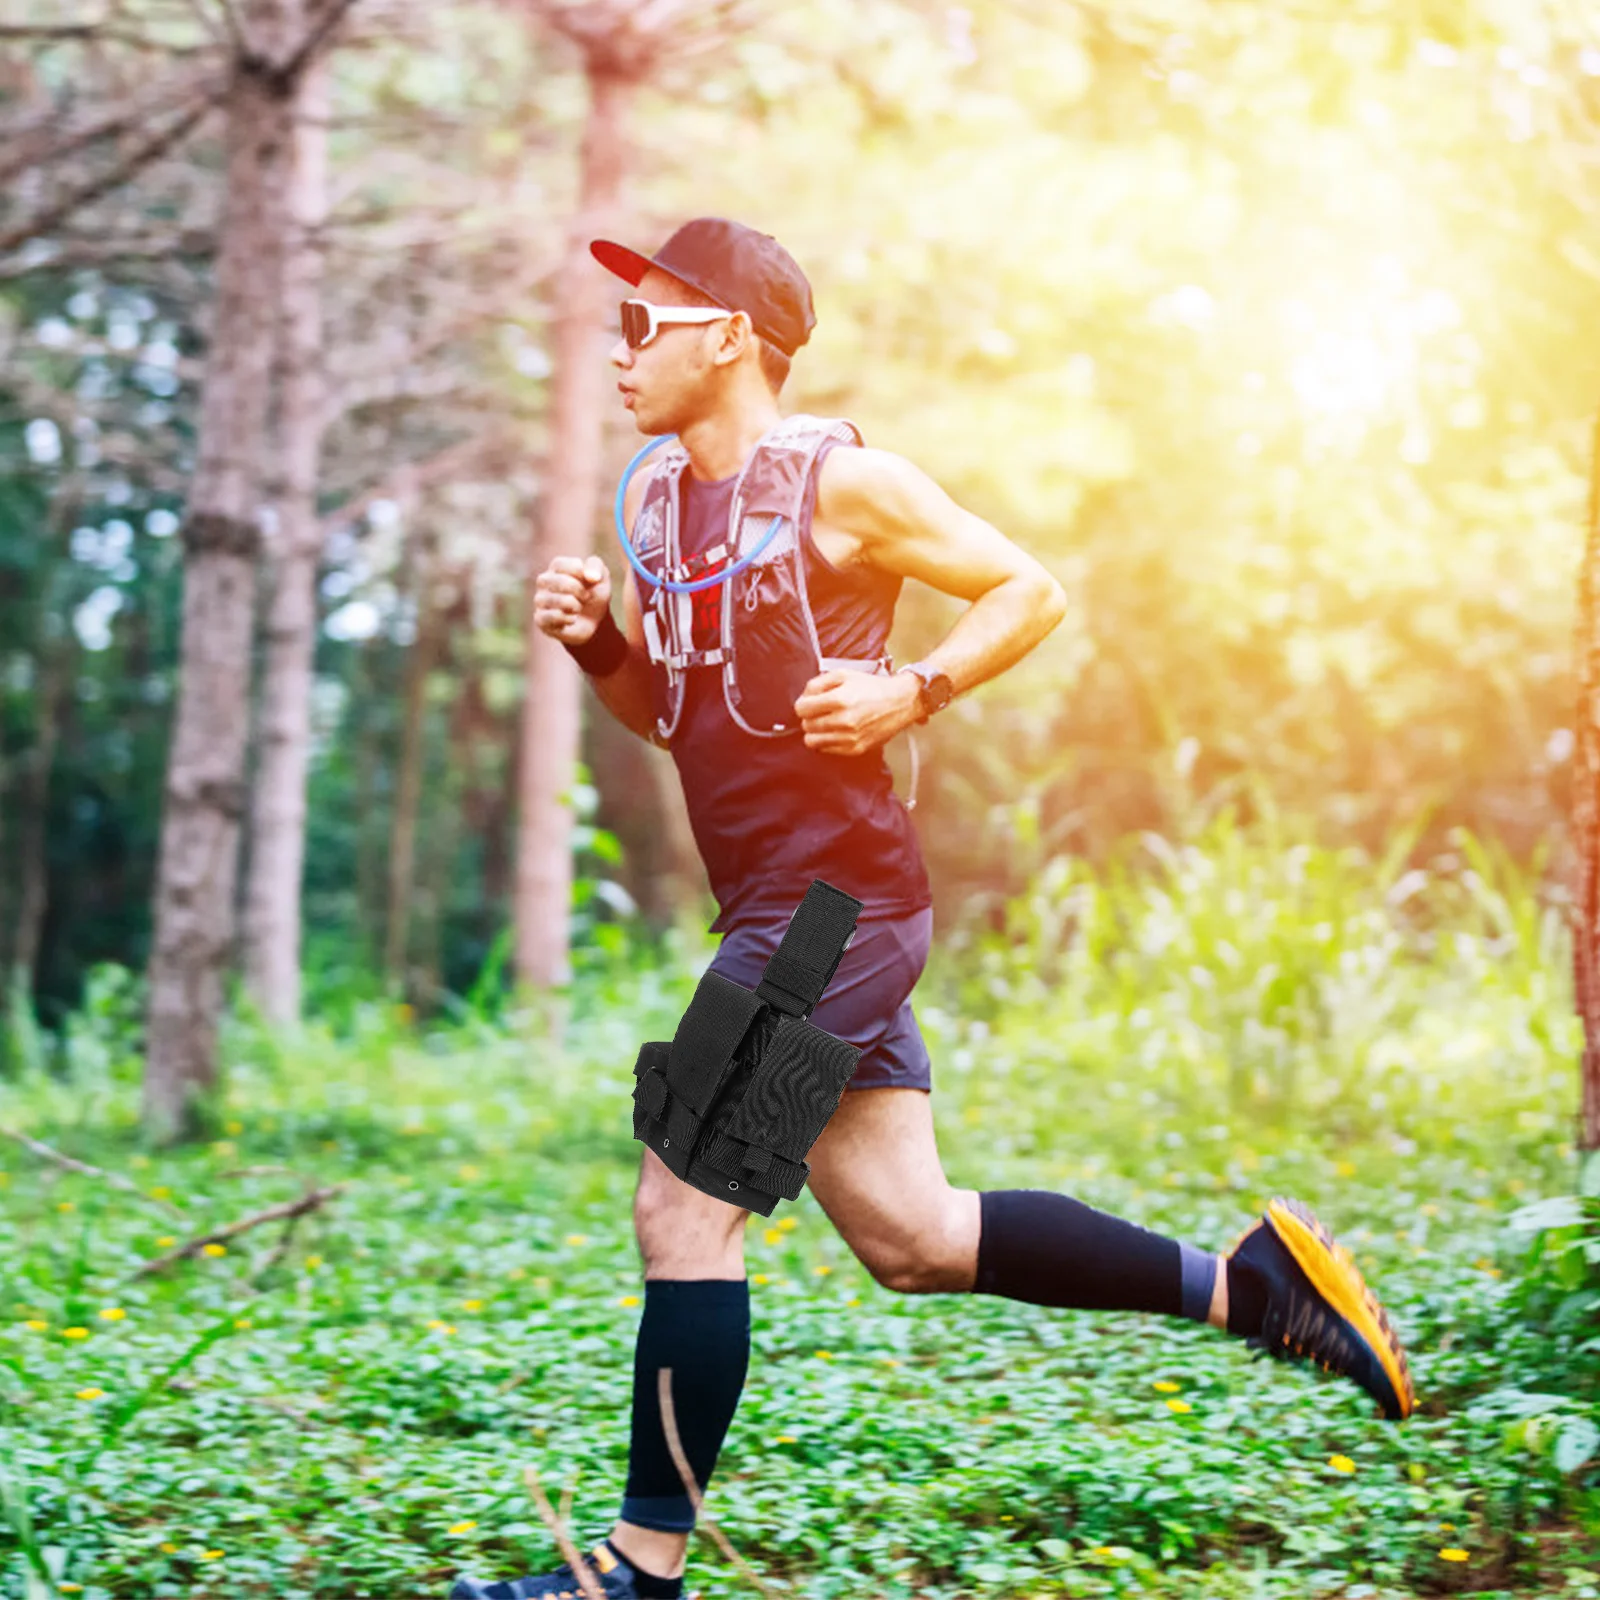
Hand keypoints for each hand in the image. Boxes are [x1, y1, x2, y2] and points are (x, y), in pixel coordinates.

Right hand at [534, 555, 610, 643]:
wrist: (592, 621)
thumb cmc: (593, 595)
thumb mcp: (601, 577)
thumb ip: (596, 566)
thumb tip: (590, 576)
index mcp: (556, 568)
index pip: (559, 564)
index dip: (578, 573)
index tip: (590, 580)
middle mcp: (544, 582)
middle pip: (558, 581)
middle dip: (578, 590)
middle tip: (586, 597)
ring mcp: (540, 600)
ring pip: (555, 600)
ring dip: (574, 605)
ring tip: (578, 608)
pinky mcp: (541, 619)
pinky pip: (551, 617)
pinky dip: (567, 619)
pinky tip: (572, 619)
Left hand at [794, 668, 921, 754]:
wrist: (900, 703)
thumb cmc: (872, 687)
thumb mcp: (843, 674)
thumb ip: (817, 683)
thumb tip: (803, 698)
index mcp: (840, 700)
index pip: (801, 709)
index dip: (803, 704)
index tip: (810, 703)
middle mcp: (844, 721)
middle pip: (806, 725)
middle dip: (809, 717)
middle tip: (821, 711)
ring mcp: (850, 738)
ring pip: (812, 741)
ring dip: (816, 731)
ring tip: (827, 722)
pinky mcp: (855, 749)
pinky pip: (826, 750)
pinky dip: (827, 741)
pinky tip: (837, 731)